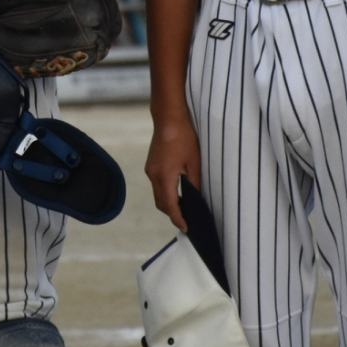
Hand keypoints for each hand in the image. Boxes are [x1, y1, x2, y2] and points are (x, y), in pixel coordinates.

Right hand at [144, 112, 202, 230]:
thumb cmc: (184, 137)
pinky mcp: (150, 165)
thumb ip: (194, 183)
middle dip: (173, 214)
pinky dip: (165, 193)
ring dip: (168, 204)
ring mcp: (150, 170)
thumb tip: (196, 199)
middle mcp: (153, 175)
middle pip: (161, 204)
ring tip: (184, 208)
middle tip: (187, 221)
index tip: (186, 228)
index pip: (170, 206)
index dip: (178, 219)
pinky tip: (177, 192)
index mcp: (165, 176)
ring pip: (158, 195)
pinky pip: (156, 185)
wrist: (168, 118)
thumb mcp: (194, 162)